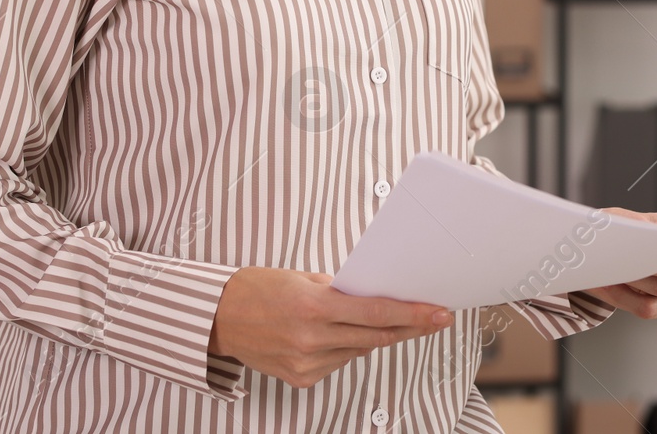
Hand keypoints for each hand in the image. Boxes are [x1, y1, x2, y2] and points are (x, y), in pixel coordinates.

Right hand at [208, 266, 450, 388]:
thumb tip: (374, 296)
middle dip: (411, 327)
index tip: (438, 312)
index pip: (377, 313)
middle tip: (435, 318)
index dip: (413, 314)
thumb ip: (340, 290)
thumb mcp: (302, 277)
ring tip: (380, 319)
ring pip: (359, 350)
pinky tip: (337, 334)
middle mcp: (312, 338)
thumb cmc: (257, 290)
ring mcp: (307, 362)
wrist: (218, 318)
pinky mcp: (301, 378)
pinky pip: (339, 362)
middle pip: (377, 336)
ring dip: (374, 335)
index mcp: (314, 306)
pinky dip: (346, 347)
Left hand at [573, 208, 656, 318]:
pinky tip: (614, 285)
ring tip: (617, 268)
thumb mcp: (625, 219)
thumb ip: (643, 226)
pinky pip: (649, 308)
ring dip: (638, 279)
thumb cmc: (617, 230)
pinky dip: (627, 298)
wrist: (601, 252)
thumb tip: (655, 239)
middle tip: (634, 257)